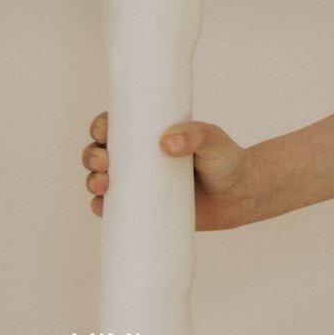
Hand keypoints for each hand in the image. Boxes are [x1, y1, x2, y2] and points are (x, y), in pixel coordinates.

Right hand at [83, 111, 256, 230]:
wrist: (240, 196)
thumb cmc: (226, 160)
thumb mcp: (214, 141)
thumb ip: (196, 136)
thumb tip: (167, 143)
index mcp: (149, 133)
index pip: (116, 125)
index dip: (101, 127)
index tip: (103, 132)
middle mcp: (138, 158)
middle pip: (100, 153)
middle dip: (92, 156)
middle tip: (103, 162)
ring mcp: (139, 184)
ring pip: (102, 180)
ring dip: (92, 181)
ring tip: (103, 184)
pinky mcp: (144, 209)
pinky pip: (114, 209)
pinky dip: (101, 207)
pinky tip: (102, 206)